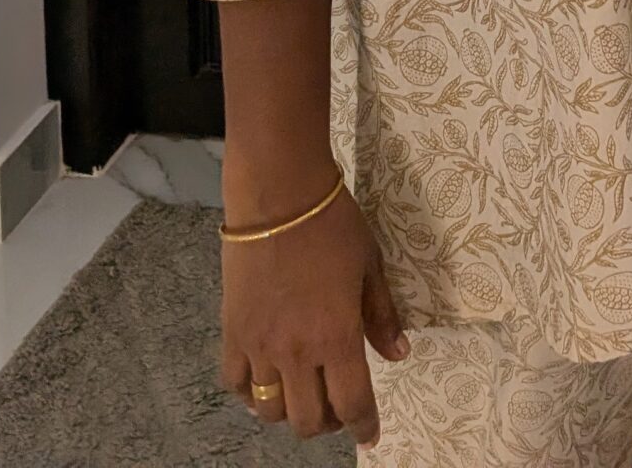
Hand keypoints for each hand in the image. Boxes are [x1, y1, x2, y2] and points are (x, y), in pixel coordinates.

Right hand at [219, 175, 407, 444]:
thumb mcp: (370, 265)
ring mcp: (259, 346)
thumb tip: (399, 354)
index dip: (363, 426)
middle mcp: (296, 353)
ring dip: (290, 412)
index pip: (352, 402)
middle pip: (307, 419)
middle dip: (327, 422)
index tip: (369, 435)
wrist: (278, 196)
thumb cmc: (333, 225)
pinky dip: (251, 394)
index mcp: (336, 337)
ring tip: (304, 392)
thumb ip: (382, 315)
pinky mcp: (232, 333)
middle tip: (338, 406)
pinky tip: (265, 380)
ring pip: (270, 411)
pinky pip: (236, 383)